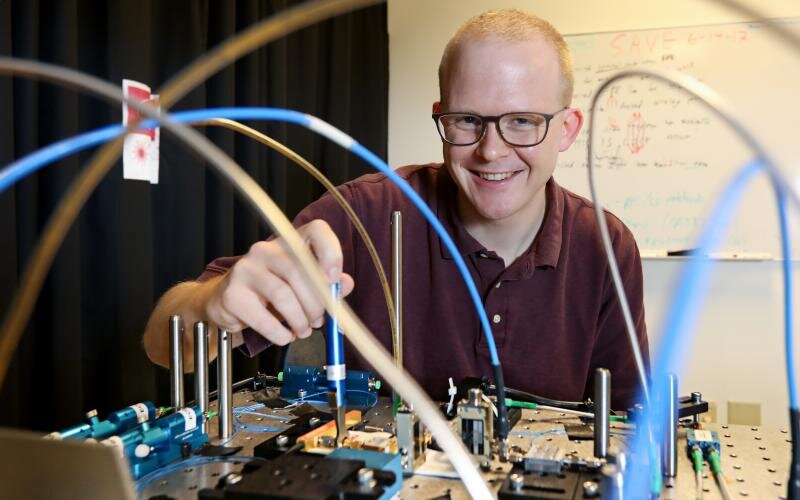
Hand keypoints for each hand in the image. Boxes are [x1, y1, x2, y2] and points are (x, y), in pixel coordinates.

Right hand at [205, 219, 353, 344]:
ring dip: (299, 320)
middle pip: (301, 272)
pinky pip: (264, 317)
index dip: (330, 251)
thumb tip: (346, 284)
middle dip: (316, 304)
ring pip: (283, 295)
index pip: (316, 230)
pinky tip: (285, 336)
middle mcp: (266, 249)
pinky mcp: (233, 293)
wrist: (228, 302)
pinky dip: (280, 333)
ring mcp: (246, 268)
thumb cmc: (271, 292)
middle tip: (318, 322)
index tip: (334, 278)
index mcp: (290, 242)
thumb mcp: (302, 286)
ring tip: (303, 331)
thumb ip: (327, 285)